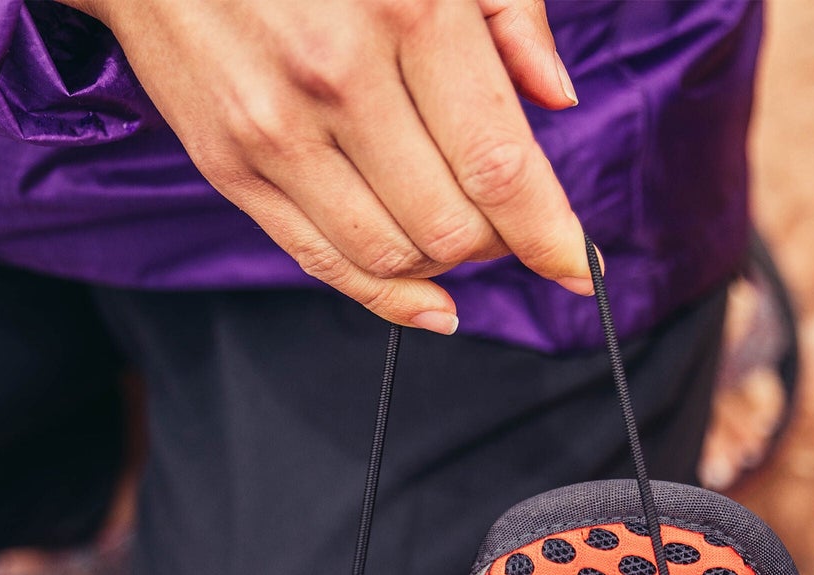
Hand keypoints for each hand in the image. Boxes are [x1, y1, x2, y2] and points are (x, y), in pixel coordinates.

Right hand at [63, 0, 589, 329]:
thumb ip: (508, 9)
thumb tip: (555, 97)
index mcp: (406, 7)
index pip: (499, 163)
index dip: (551, 233)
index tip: (581, 268)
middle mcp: (340, 79)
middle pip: (453, 228)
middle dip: (498, 244)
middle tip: (507, 222)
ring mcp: (278, 133)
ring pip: (395, 258)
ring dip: (444, 268)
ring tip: (458, 236)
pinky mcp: (232, 168)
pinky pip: (326, 265)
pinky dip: (387, 299)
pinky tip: (429, 305)